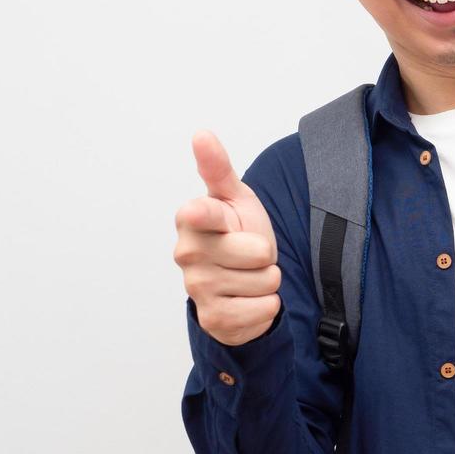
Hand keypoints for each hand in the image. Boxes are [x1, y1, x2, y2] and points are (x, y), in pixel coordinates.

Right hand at [173, 129, 281, 346]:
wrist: (239, 279)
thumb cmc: (236, 231)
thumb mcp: (234, 196)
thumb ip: (218, 167)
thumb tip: (201, 134)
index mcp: (192, 218)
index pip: (203, 213)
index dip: (206, 215)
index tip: (199, 211)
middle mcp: (187, 254)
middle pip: (259, 253)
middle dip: (266, 254)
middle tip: (250, 252)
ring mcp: (197, 289)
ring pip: (265, 282)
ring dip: (266, 280)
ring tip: (248, 274)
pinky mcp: (213, 319)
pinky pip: (265, 310)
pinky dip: (267, 305)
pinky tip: (249, 298)